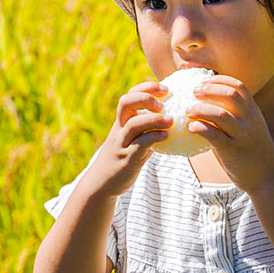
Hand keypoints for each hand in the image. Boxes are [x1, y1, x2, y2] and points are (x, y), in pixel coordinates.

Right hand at [81, 80, 170, 199]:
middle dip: (145, 97)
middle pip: (126, 104)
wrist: (101, 184)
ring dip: (153, 119)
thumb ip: (146, 130)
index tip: (164, 88)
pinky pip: (139, 145)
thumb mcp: (132, 140)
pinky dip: (153, 138)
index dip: (146, 88)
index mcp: (121, 122)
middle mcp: (119, 130)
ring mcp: (122, 144)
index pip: (129, 96)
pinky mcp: (127, 160)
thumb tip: (172, 120)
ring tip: (171, 120)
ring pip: (133, 124)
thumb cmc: (122, 159)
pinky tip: (166, 136)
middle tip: (163, 101)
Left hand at [185, 75, 273, 194]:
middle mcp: (250, 121)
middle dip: (209, 90)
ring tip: (188, 110)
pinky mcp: (233, 151)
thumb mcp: (250, 129)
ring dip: (200, 109)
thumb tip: (208, 106)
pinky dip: (199, 128)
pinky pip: (213, 135)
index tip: (204, 81)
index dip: (220, 80)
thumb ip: (235, 117)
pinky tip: (191, 127)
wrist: (267, 178)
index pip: (239, 87)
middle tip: (193, 92)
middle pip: (230, 95)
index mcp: (254, 113)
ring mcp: (242, 136)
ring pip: (220, 115)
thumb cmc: (254, 153)